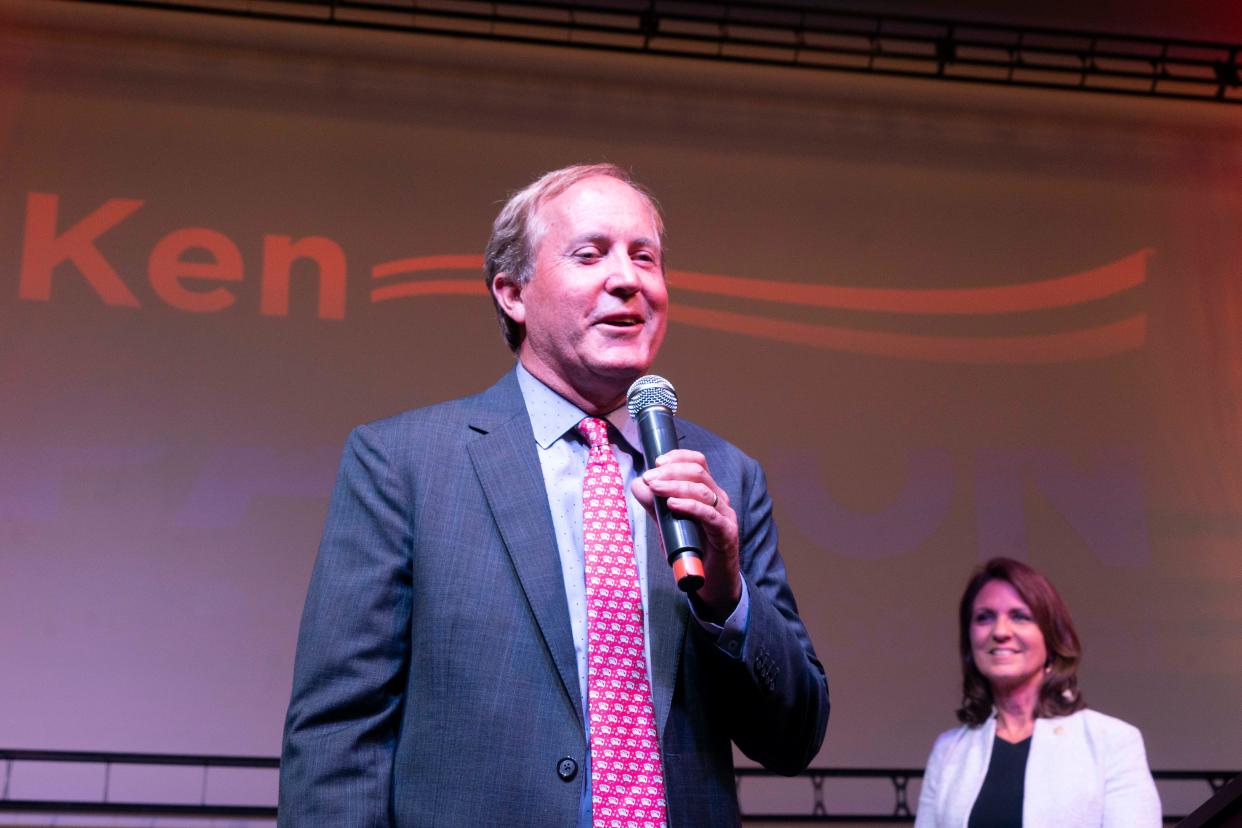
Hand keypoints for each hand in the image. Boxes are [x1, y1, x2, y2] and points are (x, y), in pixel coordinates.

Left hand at [631, 449, 740, 621]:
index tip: (656, 461)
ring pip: (703, 490)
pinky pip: (710, 514)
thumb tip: (638, 484)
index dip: (678, 456)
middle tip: (649, 478)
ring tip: (655, 488)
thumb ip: (656, 506)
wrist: (713, 584)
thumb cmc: (693, 553)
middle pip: (699, 472)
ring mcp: (725, 516)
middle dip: (670, 471)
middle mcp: (719, 500)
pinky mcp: (726, 534)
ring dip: (675, 486)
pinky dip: (690, 506)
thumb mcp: (669, 526)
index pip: (698, 463)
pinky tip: (673, 504)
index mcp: (707, 494)